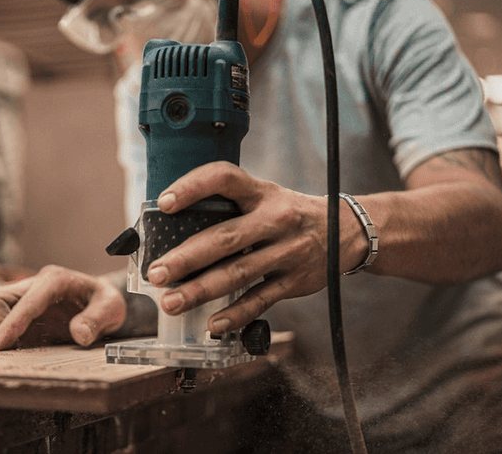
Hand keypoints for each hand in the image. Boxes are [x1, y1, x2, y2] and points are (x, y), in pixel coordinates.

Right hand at [0, 266, 126, 351]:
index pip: (26, 299)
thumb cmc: (103, 301)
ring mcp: (20, 299)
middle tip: (11, 350)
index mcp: (53, 280)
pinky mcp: (15, 313)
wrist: (98, 300)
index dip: (11, 322)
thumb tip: (79, 335)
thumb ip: (97, 319)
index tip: (1, 345)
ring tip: (7, 352)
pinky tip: (9, 352)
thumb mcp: (111, 307)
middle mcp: (30, 286)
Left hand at [146, 162, 363, 333]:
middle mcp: (274, 220)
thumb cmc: (286, 211)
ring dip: (201, 290)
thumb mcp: (263, 195)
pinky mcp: (294, 281)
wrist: (344, 231)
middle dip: (187, 257)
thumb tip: (173, 222)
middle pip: (225, 238)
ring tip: (172, 301)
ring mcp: (286, 252)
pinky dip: (235, 315)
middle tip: (157, 272)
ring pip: (238, 273)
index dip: (192, 186)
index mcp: (260, 192)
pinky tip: (212, 324)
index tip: (164, 203)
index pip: (224, 178)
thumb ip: (229, 205)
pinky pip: (261, 300)